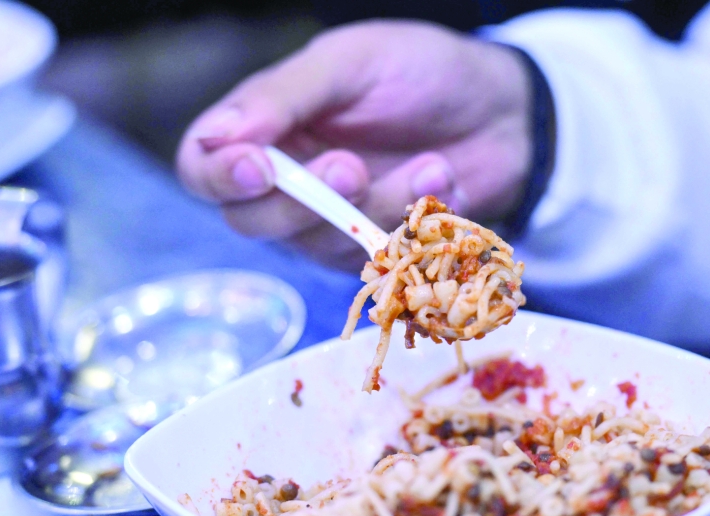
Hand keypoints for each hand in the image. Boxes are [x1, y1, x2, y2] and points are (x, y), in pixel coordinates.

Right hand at [176, 20, 531, 269]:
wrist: (505, 109)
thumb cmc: (423, 71)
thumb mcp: (351, 63)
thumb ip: (285, 96)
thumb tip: (219, 136)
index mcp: (265, 127)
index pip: (204, 169)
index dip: (220, 177)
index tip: (260, 167)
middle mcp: (289, 181)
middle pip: (253, 222)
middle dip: (304, 202)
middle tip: (353, 167)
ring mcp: (333, 223)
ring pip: (321, 244)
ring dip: (377, 207)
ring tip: (430, 165)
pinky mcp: (379, 251)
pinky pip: (378, 258)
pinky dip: (414, 223)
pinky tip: (444, 181)